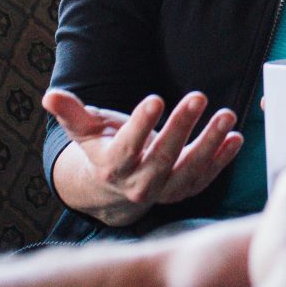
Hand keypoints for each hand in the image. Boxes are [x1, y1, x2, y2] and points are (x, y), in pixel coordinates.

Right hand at [46, 88, 242, 227]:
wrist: (118, 185)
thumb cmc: (103, 148)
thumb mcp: (84, 130)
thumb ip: (71, 112)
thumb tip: (49, 96)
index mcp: (113, 168)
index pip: (127, 148)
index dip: (141, 125)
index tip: (155, 99)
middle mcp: (139, 185)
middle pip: (163, 157)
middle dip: (182, 127)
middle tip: (198, 97)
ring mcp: (166, 191)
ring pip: (190, 170)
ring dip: (211, 143)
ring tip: (227, 115)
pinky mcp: (186, 190)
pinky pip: (206, 177)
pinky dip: (223, 159)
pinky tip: (235, 137)